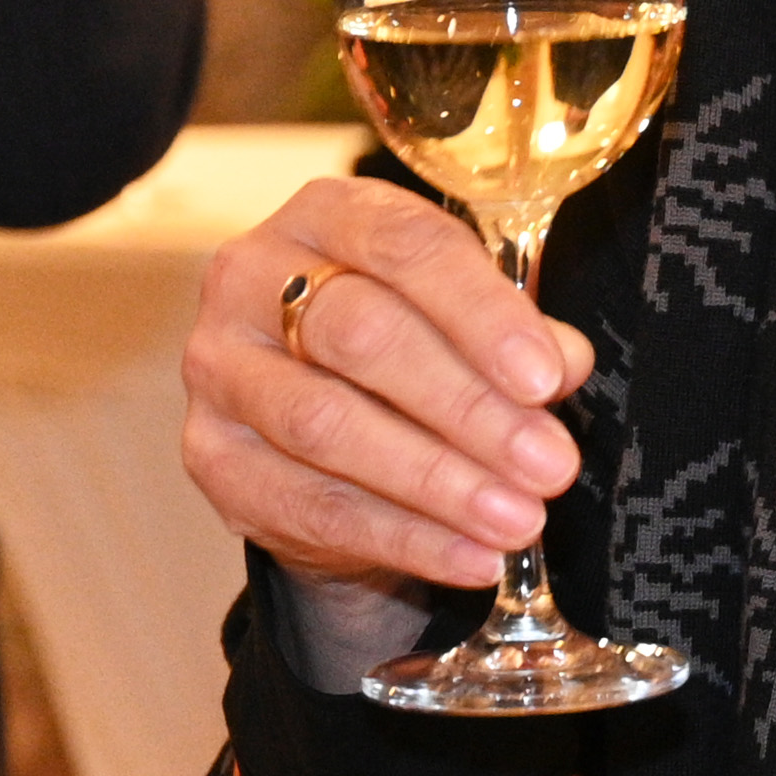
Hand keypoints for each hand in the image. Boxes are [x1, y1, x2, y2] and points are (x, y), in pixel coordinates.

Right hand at [180, 176, 593, 597]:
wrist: (327, 416)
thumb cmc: (414, 336)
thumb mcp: (470, 316)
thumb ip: (517, 331)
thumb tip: (564, 362)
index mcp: (328, 216)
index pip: (407, 248)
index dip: (483, 314)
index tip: (549, 377)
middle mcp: (251, 279)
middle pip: (362, 338)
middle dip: (468, 408)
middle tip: (550, 464)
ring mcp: (219, 370)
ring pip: (328, 427)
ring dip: (438, 482)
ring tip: (520, 519)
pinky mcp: (212, 458)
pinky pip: (310, 506)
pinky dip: (403, 537)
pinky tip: (473, 559)